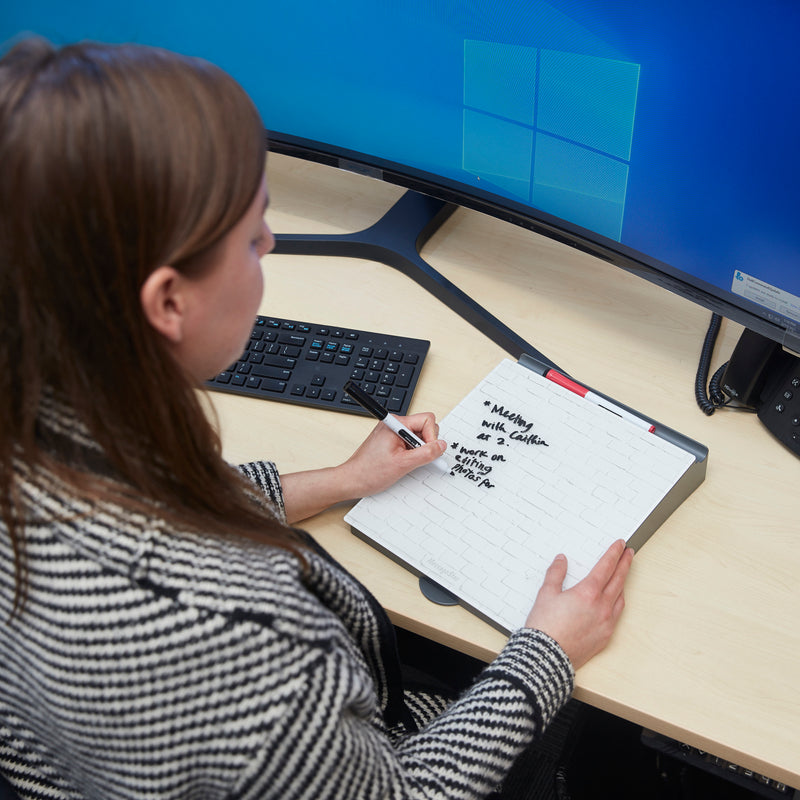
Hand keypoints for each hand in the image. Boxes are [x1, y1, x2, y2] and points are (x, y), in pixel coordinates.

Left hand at [280, 411, 446, 523]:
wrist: (352, 480)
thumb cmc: (369, 472)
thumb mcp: (403, 464)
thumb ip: (425, 453)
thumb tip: (441, 446)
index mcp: (395, 423)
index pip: (427, 420)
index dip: (431, 437)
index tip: (427, 452)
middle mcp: (394, 424)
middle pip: (425, 427)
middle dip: (426, 443)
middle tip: (416, 458)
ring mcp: (392, 433)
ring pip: (419, 436)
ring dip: (419, 450)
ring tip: (407, 462)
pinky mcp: (391, 441)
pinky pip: (410, 443)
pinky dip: (412, 453)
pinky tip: (404, 463)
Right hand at [525, 540, 633, 669]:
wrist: (547, 657)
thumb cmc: (545, 626)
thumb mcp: (546, 594)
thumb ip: (556, 574)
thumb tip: (561, 560)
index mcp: (587, 593)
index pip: (606, 567)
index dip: (614, 553)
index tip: (620, 544)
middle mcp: (601, 606)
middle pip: (618, 580)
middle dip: (625, 564)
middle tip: (629, 553)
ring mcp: (606, 622)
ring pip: (620, 597)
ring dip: (623, 583)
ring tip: (623, 574)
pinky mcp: (605, 636)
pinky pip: (617, 615)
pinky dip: (618, 603)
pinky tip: (615, 600)